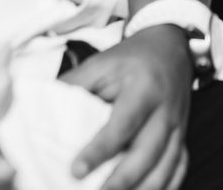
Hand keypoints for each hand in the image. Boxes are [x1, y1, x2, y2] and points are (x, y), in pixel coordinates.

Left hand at [59, 25, 192, 189]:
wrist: (171, 47)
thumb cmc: (131, 58)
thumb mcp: (101, 63)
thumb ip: (74, 87)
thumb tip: (41, 112)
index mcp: (144, 88)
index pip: (122, 124)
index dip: (100, 149)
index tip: (76, 170)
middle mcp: (165, 110)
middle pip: (148, 152)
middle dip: (122, 179)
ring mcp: (177, 126)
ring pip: (166, 166)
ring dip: (143, 188)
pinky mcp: (181, 137)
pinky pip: (178, 167)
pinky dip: (165, 186)